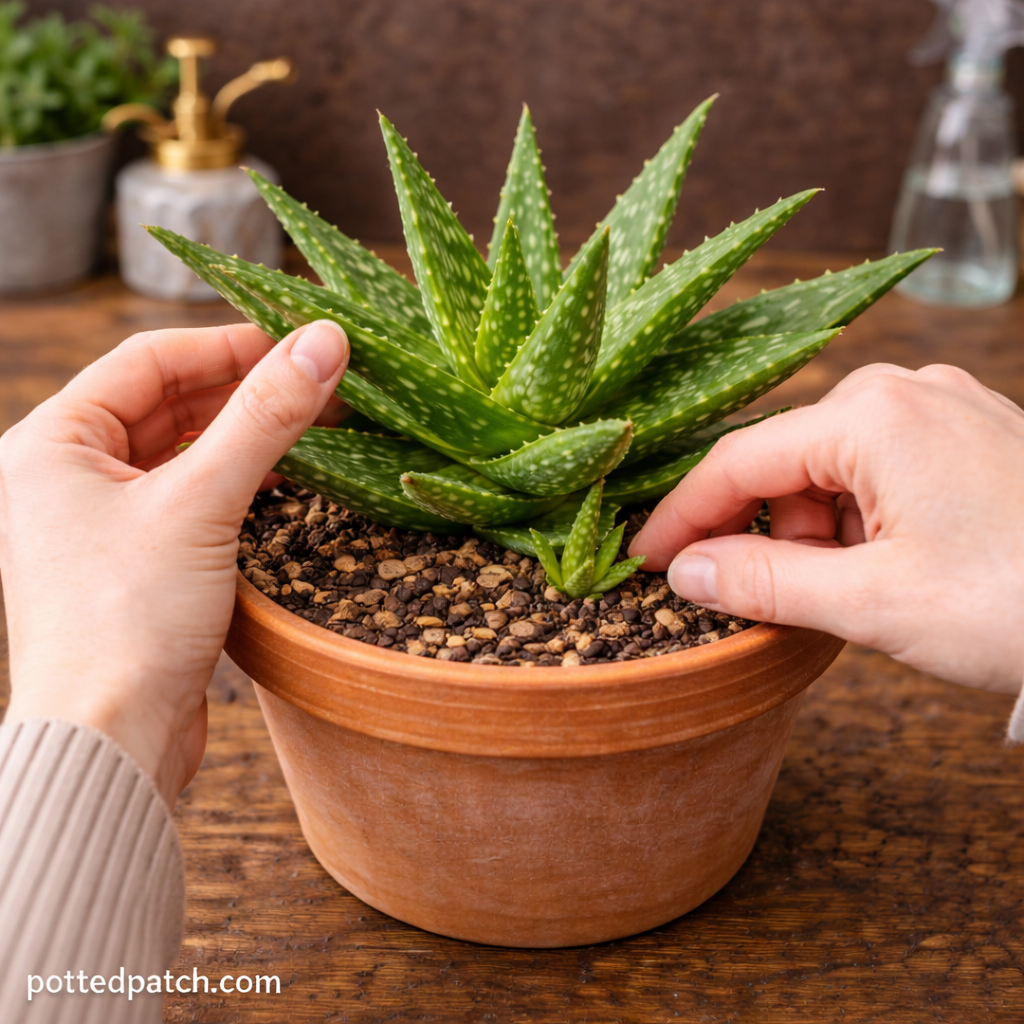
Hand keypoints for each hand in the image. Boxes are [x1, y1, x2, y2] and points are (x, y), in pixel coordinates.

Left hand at [0, 319, 348, 805]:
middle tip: (321, 381)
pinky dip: (237, 481)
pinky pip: (190, 496)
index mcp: (51, 443)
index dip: (228, 344)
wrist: (111, 740)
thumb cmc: (126, 620)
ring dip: (246, 435)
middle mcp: (66, 475)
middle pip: (167, 404)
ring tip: (315, 421)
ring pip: (182, 451)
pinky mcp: (134, 561)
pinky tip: (287, 477)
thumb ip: (264, 418)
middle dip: (245, 390)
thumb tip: (325, 343)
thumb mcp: (201, 502)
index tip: (300, 341)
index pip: (148, 361)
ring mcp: (99, 520)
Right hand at [629, 364, 1023, 693]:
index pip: (737, 462)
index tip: (645, 562)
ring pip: (830, 468)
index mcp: (871, 413)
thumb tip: (685, 571)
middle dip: (763, 533)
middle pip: (784, 462)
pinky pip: (879, 470)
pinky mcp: (971, 434)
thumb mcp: (873, 603)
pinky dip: (859, 521)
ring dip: (815, 533)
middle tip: (769, 601)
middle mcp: (903, 389)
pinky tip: (885, 567)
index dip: (682, 518)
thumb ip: (764, 582)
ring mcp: (943, 406)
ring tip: (851, 593)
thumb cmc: (1019, 602)